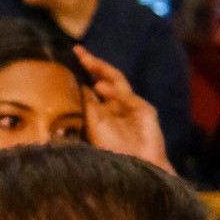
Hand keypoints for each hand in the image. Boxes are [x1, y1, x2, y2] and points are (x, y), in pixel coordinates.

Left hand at [75, 46, 170, 173]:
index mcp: (104, 107)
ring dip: (103, 71)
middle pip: (106, 77)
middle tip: (80, 51)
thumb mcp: (94, 125)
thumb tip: (80, 83)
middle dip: (94, 64)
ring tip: (88, 61)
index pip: (94, 82)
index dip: (85, 69)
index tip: (73, 54)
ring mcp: (133, 106)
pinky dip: (114, 92)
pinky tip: (100, 86)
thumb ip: (89, 105)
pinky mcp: (146, 111)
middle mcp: (118, 104)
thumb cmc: (112, 150)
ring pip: (118, 82)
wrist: (134, 168)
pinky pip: (128, 97)